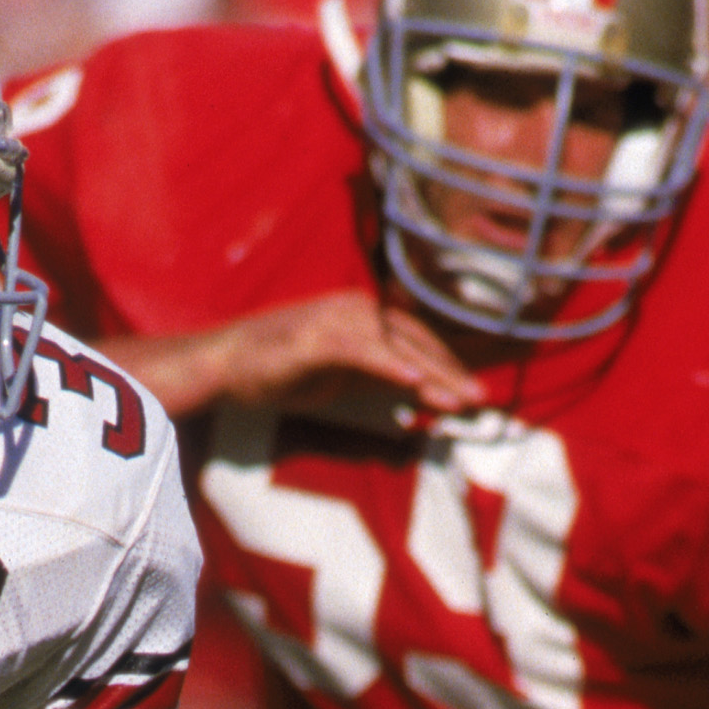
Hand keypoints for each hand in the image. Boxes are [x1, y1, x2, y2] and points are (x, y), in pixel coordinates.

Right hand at [211, 289, 482, 421]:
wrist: (225, 363)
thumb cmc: (279, 370)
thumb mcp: (343, 375)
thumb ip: (381, 378)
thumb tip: (420, 390)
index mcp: (364, 313)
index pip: (418, 338)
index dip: (448, 365)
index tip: (474, 393)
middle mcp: (356, 308)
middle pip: (415, 341)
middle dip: (451, 372)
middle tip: (482, 400)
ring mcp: (336, 319)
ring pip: (396, 347)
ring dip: (431, 373)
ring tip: (460, 399)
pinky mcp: (316, 337)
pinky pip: (361, 351)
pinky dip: (388, 365)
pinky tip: (413, 382)